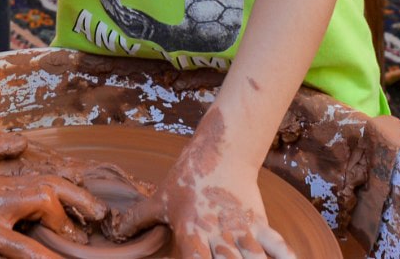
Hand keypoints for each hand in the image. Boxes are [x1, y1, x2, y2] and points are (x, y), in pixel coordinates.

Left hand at [114, 115, 292, 258]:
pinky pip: (276, 245)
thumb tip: (114, 231)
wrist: (220, 151)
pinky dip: (286, 257)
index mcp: (192, 233)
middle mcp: (217, 236)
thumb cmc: (187, 177)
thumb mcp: (159, 199)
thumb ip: (138, 218)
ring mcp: (240, 231)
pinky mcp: (259, 223)